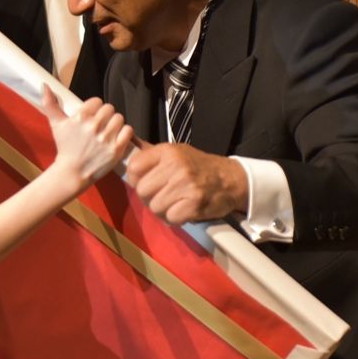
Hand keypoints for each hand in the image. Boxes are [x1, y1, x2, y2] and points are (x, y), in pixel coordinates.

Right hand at [42, 86, 133, 186]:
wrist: (72, 172)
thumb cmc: (65, 147)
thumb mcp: (56, 125)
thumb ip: (50, 104)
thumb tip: (45, 86)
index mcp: (80, 117)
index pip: (97, 101)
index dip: (95, 108)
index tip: (92, 116)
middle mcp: (94, 126)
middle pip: (109, 108)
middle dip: (105, 115)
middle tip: (100, 124)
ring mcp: (106, 138)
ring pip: (119, 118)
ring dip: (115, 123)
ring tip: (108, 131)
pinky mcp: (116, 149)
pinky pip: (128, 130)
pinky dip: (124, 132)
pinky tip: (117, 137)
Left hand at [126, 143, 247, 224]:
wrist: (231, 179)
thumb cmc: (198, 166)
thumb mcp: (175, 152)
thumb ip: (150, 152)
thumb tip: (126, 140)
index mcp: (167, 151)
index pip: (134, 167)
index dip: (136, 179)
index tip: (147, 182)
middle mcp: (175, 166)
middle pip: (142, 190)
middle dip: (149, 197)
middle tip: (163, 196)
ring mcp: (186, 185)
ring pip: (155, 206)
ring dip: (163, 210)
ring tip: (175, 203)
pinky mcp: (194, 204)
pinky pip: (170, 218)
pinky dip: (175, 219)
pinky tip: (184, 210)